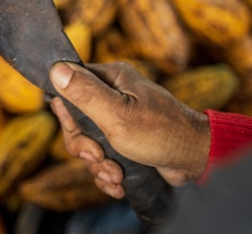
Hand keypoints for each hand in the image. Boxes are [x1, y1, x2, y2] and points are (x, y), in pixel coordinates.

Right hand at [49, 61, 209, 198]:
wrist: (196, 161)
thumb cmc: (161, 133)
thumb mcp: (117, 113)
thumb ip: (84, 92)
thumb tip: (55, 68)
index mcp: (111, 79)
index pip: (69, 88)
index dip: (68, 115)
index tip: (79, 132)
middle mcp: (113, 94)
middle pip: (75, 121)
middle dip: (84, 146)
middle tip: (98, 156)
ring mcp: (119, 118)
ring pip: (87, 142)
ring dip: (97, 164)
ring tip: (115, 174)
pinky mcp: (124, 140)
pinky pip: (101, 156)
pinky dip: (106, 172)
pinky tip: (118, 181)